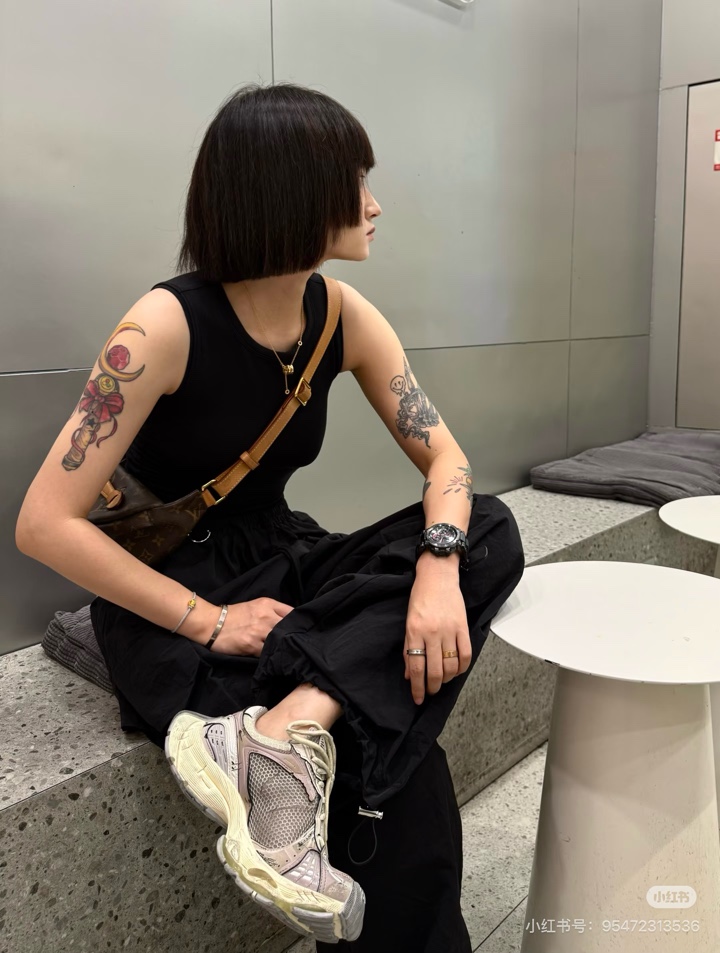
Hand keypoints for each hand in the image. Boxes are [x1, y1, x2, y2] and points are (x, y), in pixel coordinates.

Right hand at [206, 598, 293, 655]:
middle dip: (293, 635)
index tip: (299, 629)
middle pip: (289, 628)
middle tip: (296, 643)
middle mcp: (266, 616)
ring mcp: (259, 631)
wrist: (212, 624)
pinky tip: (271, 657)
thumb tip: (290, 621)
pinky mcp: (252, 645)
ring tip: (285, 652)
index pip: (292, 612)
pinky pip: (268, 652)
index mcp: (267, 604)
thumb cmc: (234, 615)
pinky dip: (270, 655)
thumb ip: (272, 610)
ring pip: (280, 641)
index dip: (297, 622)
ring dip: (282, 647)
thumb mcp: (255, 605)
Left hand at [404, 570, 471, 704]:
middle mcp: (432, 633)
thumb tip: (409, 674)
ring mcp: (449, 630)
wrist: (437, 577)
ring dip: (447, 679)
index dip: (417, 687)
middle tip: (431, 691)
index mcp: (415, 632)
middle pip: (434, 671)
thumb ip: (409, 649)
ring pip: (450, 666)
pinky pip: (465, 655)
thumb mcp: (408, 622)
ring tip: (443, 680)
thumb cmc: (421, 597)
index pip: (416, 668)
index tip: (418, 698)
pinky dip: (462, 668)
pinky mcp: (462, 627)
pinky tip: (457, 671)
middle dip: (432, 687)